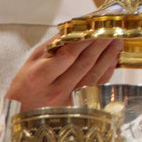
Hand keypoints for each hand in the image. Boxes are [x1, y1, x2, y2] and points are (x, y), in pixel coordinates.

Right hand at [6, 37, 122, 111]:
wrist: (24, 114)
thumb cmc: (26, 85)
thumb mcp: (32, 62)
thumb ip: (53, 45)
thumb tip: (74, 28)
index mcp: (40, 77)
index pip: (67, 55)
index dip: (85, 40)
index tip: (96, 26)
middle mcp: (55, 91)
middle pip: (84, 64)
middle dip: (100, 44)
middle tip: (112, 29)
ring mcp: (68, 102)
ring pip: (93, 75)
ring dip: (107, 56)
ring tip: (117, 40)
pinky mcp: (78, 108)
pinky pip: (96, 86)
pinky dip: (106, 71)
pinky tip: (113, 59)